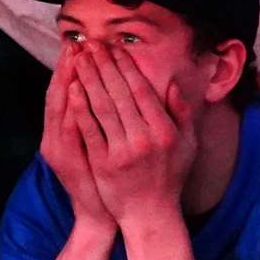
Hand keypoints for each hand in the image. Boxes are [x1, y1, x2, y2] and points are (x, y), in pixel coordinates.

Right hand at [41, 46, 114, 231]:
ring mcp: (59, 148)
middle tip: (75, 43)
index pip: (66, 93)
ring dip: (65, 80)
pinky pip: (69, 129)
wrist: (99, 215)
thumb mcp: (96, 147)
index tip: (80, 45)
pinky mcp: (68, 160)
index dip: (71, 69)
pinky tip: (73, 90)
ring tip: (73, 56)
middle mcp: (55, 137)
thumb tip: (103, 91)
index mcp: (63, 132)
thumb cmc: (103, 179)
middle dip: (67, 68)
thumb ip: (97, 121)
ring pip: (59, 107)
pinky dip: (70, 109)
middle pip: (59, 95)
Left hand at [71, 42, 195, 226]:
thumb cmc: (170, 177)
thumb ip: (182, 114)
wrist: (150, 214)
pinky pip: (89, 130)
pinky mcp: (102, 163)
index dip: (126, 67)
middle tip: (91, 45)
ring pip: (101, 107)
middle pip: (119, 94)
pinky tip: (72, 89)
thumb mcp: (187, 145)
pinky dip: (79, 107)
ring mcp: (122, 151)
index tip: (115, 49)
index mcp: (165, 131)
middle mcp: (144, 139)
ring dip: (88, 79)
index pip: (141, 91)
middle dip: (103, 66)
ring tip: (78, 59)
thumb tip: (173, 85)